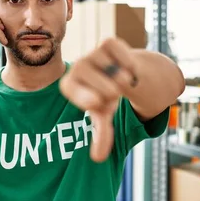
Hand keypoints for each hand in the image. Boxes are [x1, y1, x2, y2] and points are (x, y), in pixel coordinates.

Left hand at [59, 38, 137, 161]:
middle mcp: (78, 66)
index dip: (83, 95)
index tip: (95, 103)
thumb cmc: (105, 97)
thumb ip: (101, 135)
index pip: (71, 88)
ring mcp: (92, 53)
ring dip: (123, 82)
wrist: (118, 73)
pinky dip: (130, 66)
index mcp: (69, 85)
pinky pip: (123, 56)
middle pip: (102, 87)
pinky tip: (127, 69)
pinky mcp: (108, 42)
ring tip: (118, 82)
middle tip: (111, 93)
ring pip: (116, 74)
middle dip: (112, 94)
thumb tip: (98, 158)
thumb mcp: (102, 115)